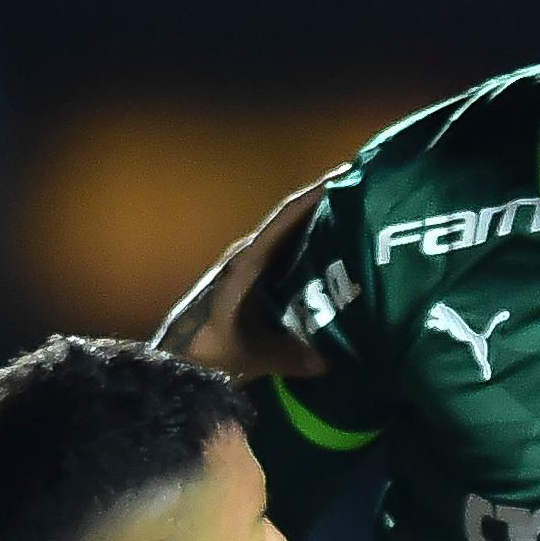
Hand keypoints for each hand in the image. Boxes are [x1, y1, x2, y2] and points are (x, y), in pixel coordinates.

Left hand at [160, 176, 335, 378]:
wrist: (181, 356)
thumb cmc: (212, 349)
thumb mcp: (254, 355)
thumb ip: (293, 358)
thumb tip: (330, 362)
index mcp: (248, 263)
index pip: (284, 220)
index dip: (312, 198)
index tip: (341, 178)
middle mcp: (247, 255)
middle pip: (289, 220)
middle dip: (322, 205)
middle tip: (358, 194)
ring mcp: (246, 263)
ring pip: (286, 235)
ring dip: (314, 223)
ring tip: (351, 218)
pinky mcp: (249, 275)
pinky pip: (282, 251)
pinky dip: (305, 244)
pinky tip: (329, 252)